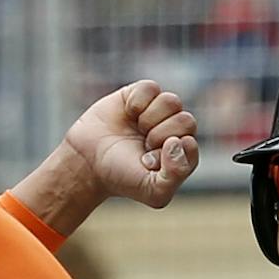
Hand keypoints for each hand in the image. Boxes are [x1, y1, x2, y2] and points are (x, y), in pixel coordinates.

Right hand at [60, 80, 199, 208]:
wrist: (87, 160)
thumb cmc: (121, 176)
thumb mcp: (152, 191)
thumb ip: (176, 175)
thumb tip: (179, 140)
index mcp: (181, 153)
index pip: (190, 145)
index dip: (169, 153)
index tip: (147, 162)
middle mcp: (174, 129)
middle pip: (186, 121)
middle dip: (160, 136)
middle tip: (142, 146)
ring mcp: (158, 110)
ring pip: (172, 102)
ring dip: (150, 119)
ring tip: (137, 130)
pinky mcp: (140, 94)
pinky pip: (152, 88)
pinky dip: (137, 102)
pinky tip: (128, 114)